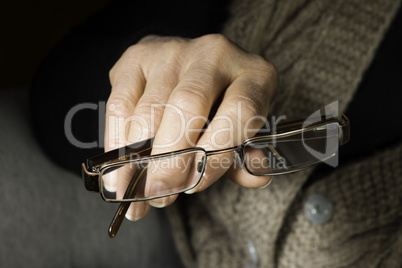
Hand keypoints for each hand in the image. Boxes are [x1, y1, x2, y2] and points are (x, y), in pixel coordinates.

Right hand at [105, 34, 277, 220]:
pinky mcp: (139, 55)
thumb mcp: (243, 129)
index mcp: (254, 74)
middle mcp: (215, 53)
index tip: (194, 186)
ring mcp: (174, 49)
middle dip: (170, 157)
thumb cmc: (221, 106)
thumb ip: (246, 156)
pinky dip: (116, 142)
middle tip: (158, 194)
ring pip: (149, 108)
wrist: (191, 68)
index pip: (240, 111)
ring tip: (134, 192)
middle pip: (188, 104)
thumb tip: (255, 177)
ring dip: (137, 159)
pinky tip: (118, 171)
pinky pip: (120, 103)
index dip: (217, 152)